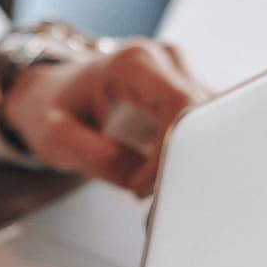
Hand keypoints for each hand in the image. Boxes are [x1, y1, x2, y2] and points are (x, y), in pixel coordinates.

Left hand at [3, 39, 208, 195]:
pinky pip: (207, 131)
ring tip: (157, 198)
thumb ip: (95, 157)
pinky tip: (166, 185)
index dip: (170, 149)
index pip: (178, 103)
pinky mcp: (191, 97)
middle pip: (204, 115)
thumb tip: (142, 182)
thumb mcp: (55, 137)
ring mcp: (184, 76)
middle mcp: (167, 60)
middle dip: (185, 164)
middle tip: (154, 205)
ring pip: (213, 126)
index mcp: (134, 63)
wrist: (54, 93)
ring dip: (191, 166)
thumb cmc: (53, 109)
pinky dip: (191, 162)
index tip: (141, 188)